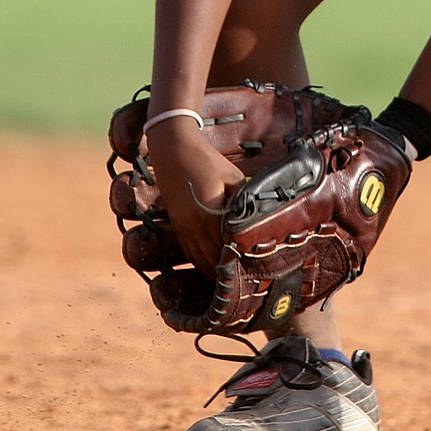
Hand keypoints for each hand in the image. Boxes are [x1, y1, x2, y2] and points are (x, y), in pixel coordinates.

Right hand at [144, 120, 244, 277]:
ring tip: (231, 279)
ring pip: (201, 261)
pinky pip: (190, 253)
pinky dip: (202, 262)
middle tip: (248, 278)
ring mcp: (184, 228)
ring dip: (215, 271)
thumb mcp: (232, 176)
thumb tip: (257, 215)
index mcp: (211, 214)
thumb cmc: (207, 161)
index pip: (229, 246)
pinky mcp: (177, 226)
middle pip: (215, 259)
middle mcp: (195, 226)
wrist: (173, 150)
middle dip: (230, 269)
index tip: (256, 266)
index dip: (242, 258)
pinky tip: (213, 267)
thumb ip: (243, 199)